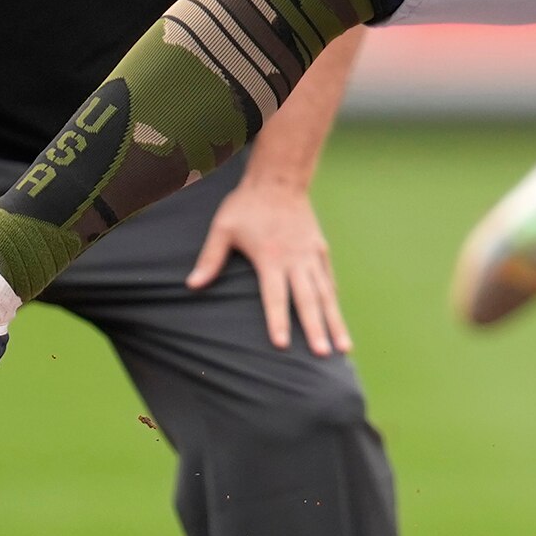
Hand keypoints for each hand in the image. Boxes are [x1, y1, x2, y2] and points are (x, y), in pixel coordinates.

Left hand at [188, 174, 353, 353]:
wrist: (279, 179)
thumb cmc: (246, 205)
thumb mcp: (222, 228)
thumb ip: (210, 259)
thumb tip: (191, 285)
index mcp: (271, 258)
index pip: (275, 296)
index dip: (277, 321)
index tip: (282, 345)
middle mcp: (296, 260)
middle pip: (308, 301)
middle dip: (317, 330)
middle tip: (323, 355)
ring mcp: (311, 254)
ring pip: (326, 294)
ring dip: (335, 321)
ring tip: (344, 347)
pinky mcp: (319, 248)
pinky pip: (328, 278)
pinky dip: (332, 298)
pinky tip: (335, 314)